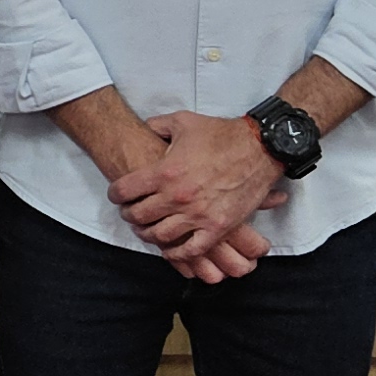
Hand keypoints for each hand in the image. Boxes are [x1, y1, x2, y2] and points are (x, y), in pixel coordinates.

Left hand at [107, 111, 285, 274]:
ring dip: (148, 234)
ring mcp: (198, 215)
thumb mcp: (183, 121)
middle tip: (130, 212)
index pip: (125, 190)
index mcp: (165, 172)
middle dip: (129, 214)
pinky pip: (191, 250)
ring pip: (160, 235)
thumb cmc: (221, 134)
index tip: (117, 195)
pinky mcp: (218, 228)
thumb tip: (144, 128)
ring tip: (146, 229)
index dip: (115, 194)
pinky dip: (177, 254)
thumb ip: (157, 126)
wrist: (259, 148)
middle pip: (139, 215)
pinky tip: (170, 250)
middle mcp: (178, 196)